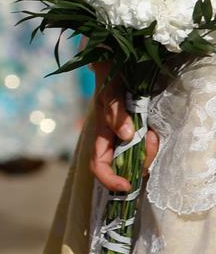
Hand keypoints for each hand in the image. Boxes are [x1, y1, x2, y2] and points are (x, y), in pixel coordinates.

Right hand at [90, 64, 158, 192]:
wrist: (121, 69)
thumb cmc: (111, 81)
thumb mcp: (110, 94)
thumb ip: (115, 112)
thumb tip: (126, 134)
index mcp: (102, 136)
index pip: (99, 165)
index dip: (109, 179)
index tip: (126, 185)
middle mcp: (114, 142)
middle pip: (126, 167)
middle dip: (141, 161)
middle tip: (152, 140)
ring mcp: (128, 141)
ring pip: (140, 160)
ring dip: (150, 150)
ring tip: (153, 132)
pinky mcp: (141, 138)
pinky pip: (149, 150)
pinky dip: (154, 146)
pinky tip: (153, 133)